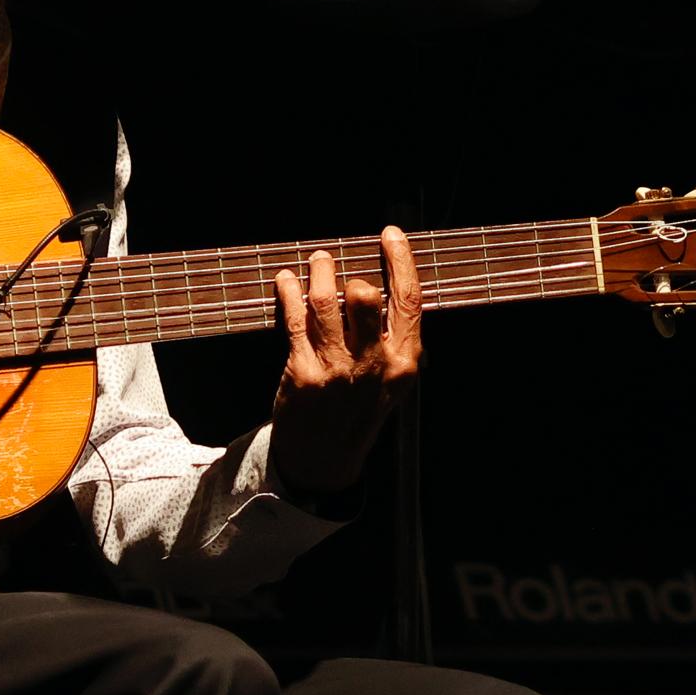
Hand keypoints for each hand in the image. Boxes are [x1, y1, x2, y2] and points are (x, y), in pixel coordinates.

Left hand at [266, 228, 421, 500]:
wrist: (325, 460)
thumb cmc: (359, 412)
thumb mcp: (392, 381)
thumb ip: (391, 338)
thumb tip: (381, 284)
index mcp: (404, 363)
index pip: (408, 299)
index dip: (400, 260)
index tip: (390, 234)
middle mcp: (374, 365)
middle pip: (364, 296)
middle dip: (348, 273)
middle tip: (334, 264)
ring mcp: (337, 370)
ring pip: (324, 301)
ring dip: (317, 271)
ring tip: (316, 262)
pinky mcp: (304, 373)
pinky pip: (294, 319)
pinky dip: (289, 291)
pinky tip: (286, 279)